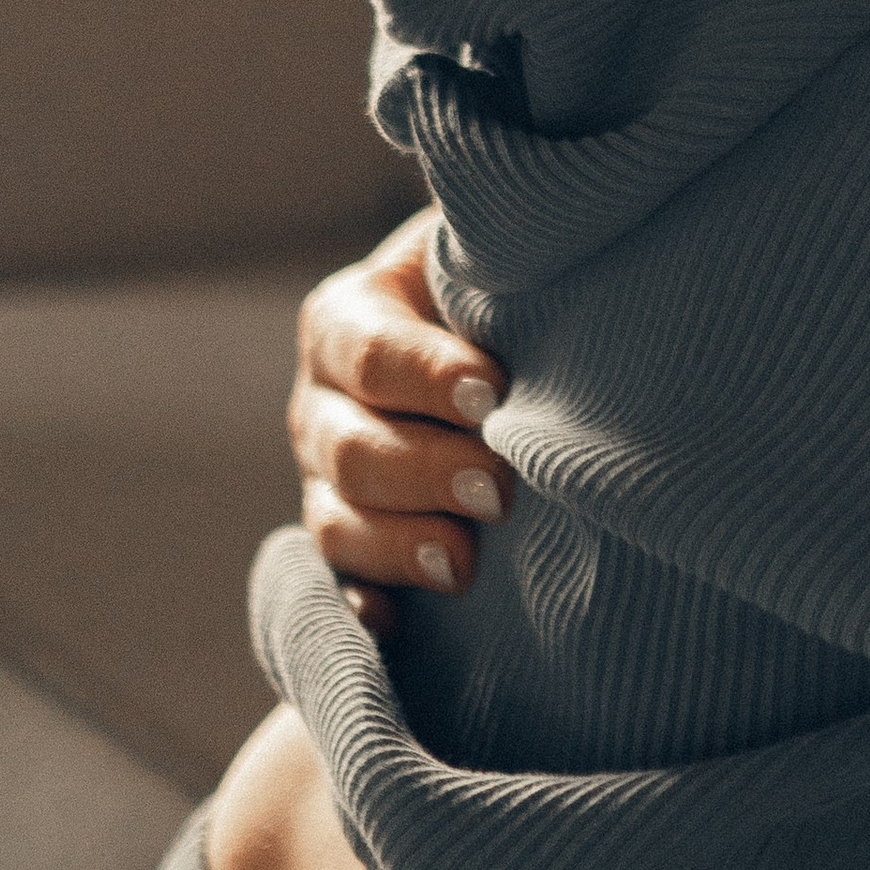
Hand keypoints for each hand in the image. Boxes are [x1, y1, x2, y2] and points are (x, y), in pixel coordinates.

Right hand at [288, 209, 513, 634]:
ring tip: (463, 564)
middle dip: (424, 470)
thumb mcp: (489, 255)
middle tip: (500, 489)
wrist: (502, 338)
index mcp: (347, 318)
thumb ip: (496, 257)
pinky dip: (361, 603)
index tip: (494, 393)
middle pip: (347, 447)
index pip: (370, 351)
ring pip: (337, 521)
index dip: (427, 375)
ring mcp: (327, 477)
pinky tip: (390, 623)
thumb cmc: (508, 284)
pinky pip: (339, 582)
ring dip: (398, 545)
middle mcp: (323, 400)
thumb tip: (547, 246)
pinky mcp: (352, 539)